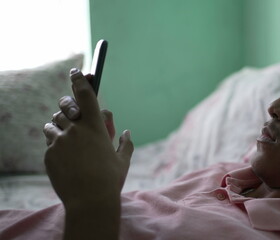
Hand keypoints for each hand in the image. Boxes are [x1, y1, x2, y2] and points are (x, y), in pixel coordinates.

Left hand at [43, 69, 133, 208]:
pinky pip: (49, 141)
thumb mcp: (123, 160)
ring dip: (59, 126)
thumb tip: (126, 132)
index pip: (85, 95)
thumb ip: (125, 143)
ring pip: (52, 123)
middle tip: (72, 113)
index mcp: (96, 127)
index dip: (80, 80)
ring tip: (67, 137)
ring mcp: (60, 141)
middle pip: (65, 107)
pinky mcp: (49, 154)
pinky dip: (55, 143)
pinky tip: (64, 156)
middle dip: (67, 107)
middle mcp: (76, 129)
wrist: (89, 200)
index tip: (76, 72)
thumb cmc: (110, 179)